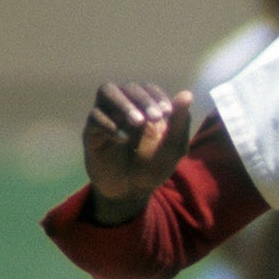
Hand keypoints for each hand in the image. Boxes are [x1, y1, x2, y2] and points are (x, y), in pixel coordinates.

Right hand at [82, 82, 192, 224]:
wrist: (131, 192)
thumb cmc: (154, 167)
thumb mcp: (173, 147)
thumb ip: (179, 122)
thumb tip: (187, 94)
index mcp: (145, 108)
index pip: (148, 88)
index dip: (157, 96)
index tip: (167, 112)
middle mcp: (124, 107)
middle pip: (128, 87)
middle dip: (143, 99)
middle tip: (154, 118)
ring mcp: (107, 117)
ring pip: (107, 91)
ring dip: (124, 104)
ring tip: (138, 123)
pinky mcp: (92, 132)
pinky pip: (94, 117)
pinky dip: (109, 124)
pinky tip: (123, 138)